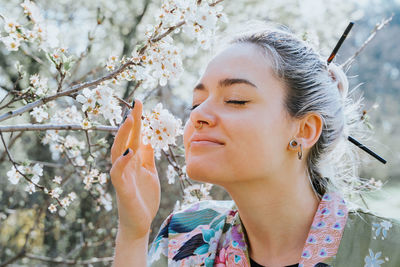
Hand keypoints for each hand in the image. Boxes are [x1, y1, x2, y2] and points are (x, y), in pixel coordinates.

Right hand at [110, 99, 159, 239]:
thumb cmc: (144, 197)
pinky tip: (129, 152)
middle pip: (126, 139)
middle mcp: (126, 164)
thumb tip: (150, 140)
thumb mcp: (150, 173)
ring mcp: (122, 175)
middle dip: (131, 121)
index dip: (137, 120)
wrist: (139, 223)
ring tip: (130, 121)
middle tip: (135, 103)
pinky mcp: (122, 188)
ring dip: (123, 136)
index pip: (136, 136)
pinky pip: (118, 173)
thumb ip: (148, 157)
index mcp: (134, 160)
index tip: (139, 102)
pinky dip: (122, 162)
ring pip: (118, 151)